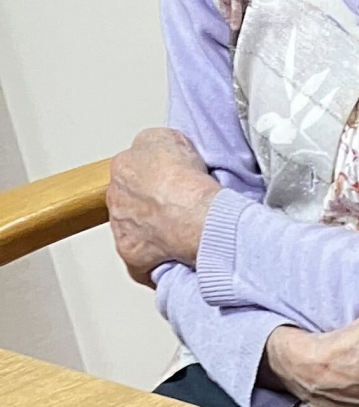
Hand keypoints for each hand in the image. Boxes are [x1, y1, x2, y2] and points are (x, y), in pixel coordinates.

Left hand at [107, 128, 219, 284]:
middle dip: (147, 209)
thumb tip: (158, 155)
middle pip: (129, 204)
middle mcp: (115, 196)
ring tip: (176, 239)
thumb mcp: (171, 139)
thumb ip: (155, 145)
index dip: (152, 183)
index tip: (168, 190)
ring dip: (150, 237)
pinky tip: (172, 262)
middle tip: (173, 215)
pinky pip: (141, 265)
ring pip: (134, 233)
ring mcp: (121, 227)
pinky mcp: (132, 256)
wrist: (196, 216)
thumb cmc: (188, 182)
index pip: (132, 174)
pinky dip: (155, 266)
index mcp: (122, 166)